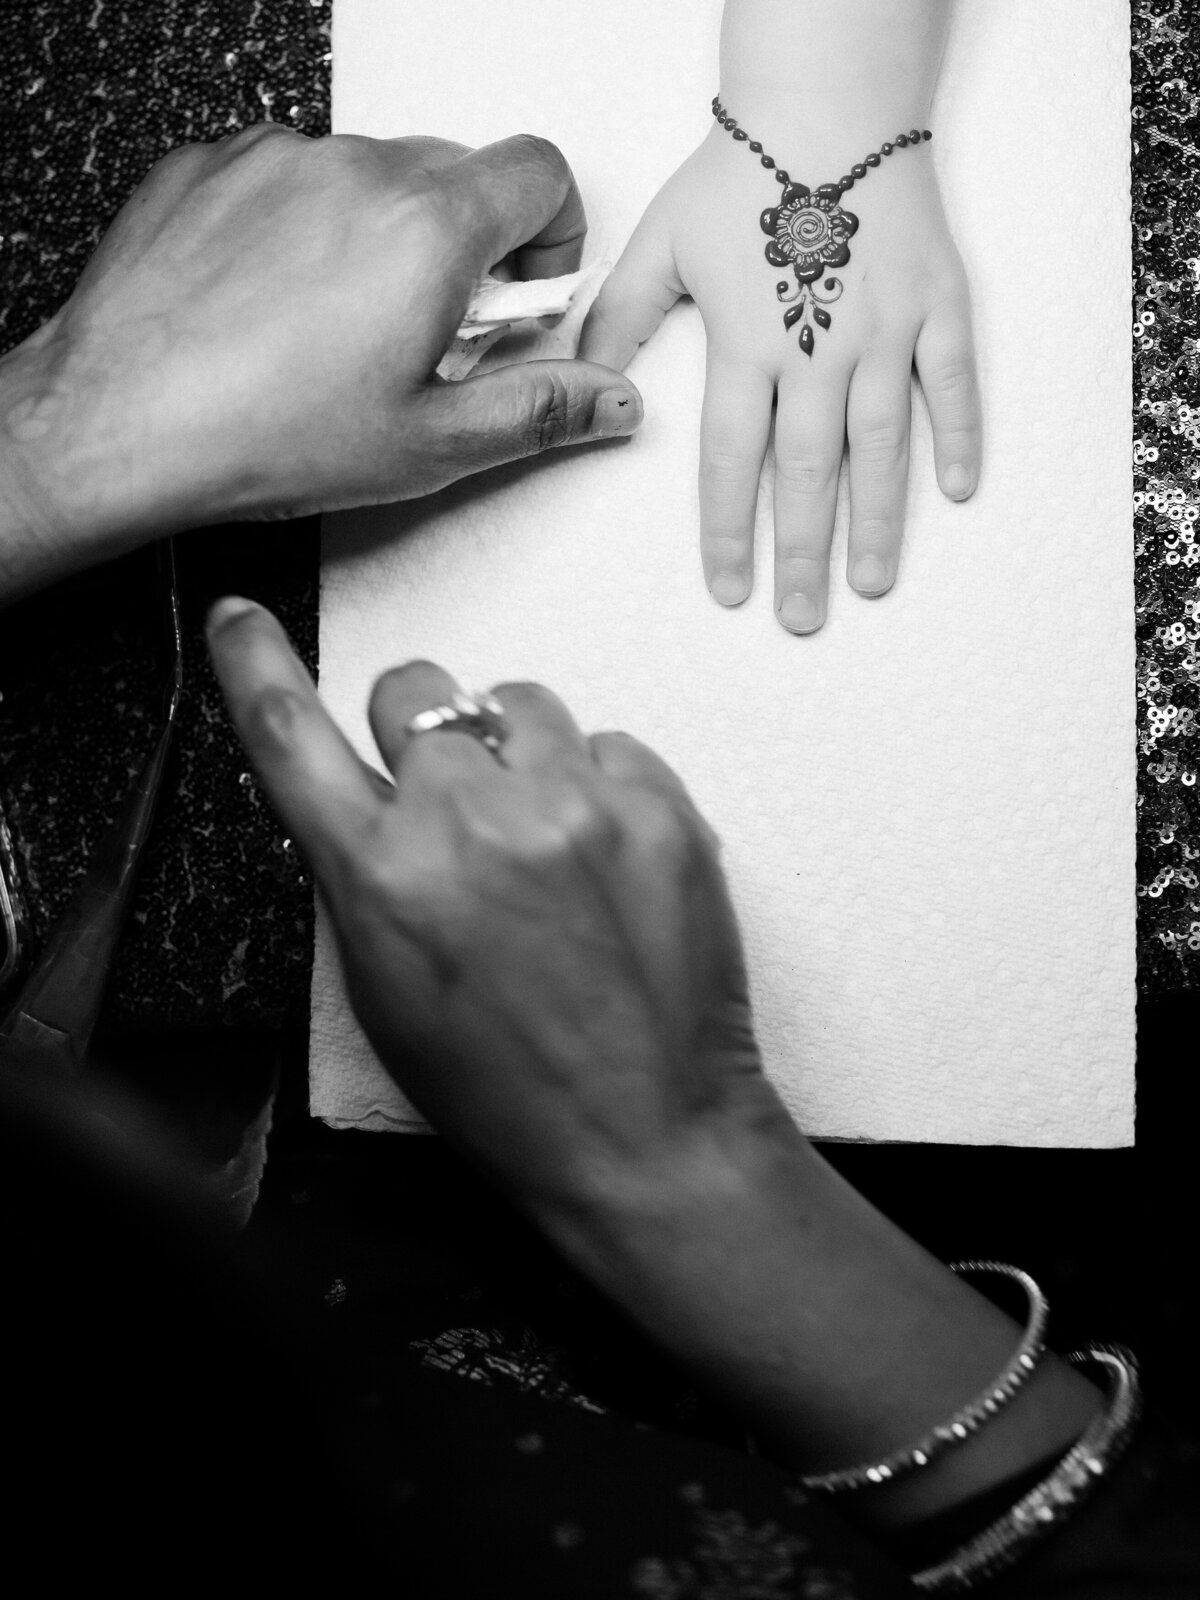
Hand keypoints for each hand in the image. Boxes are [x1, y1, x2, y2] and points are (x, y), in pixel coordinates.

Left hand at [0, 128, 641, 599]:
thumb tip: (609, 397)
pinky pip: (290, 175)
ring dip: (380, 233)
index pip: (542, 169)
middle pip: (456, 171)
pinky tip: (275, 304)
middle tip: (432, 330)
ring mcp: (277, 159)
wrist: (119, 423)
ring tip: (340, 326)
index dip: (553, 229)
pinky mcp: (213, 166)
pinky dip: (303, 225)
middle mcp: (356, 170)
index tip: (526, 286)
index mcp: (428, 228)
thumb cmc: (263, 435)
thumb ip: (539, 410)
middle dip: (466, 242)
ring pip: (370, 173)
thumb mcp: (430, 443)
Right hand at [208, 595, 1102, 1512]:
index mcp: (382, 875)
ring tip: (545, 837)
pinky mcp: (657, 807)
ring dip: (519, 751)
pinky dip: (600, 786)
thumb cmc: (509, 1089)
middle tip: (461, 801)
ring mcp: (571, 806)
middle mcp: (470, 820)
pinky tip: (607, 860)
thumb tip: (373, 793)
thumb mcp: (388, 990)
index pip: (290, 733)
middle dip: (426, 733)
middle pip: (417, 689)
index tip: (239, 617)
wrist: (646, 1133)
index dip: (254, 664)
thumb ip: (368, 873)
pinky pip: (609, 743)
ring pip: (520, 701)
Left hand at [581, 120, 980, 631]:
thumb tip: (582, 379)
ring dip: (878, 521)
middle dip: (801, 554)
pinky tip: (958, 492)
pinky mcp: (937, 304)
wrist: (826, 99)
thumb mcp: (659, 243)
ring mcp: (886, 331)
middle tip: (800, 620)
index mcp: (747, 344)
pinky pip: (954, 383)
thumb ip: (620, 320)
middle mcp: (818, 350)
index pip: (730, 460)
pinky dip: (960, 436)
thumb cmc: (740, 171)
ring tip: (873, 584)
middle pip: (807, 473)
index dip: (727, 532)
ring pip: (883, 446)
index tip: (729, 590)